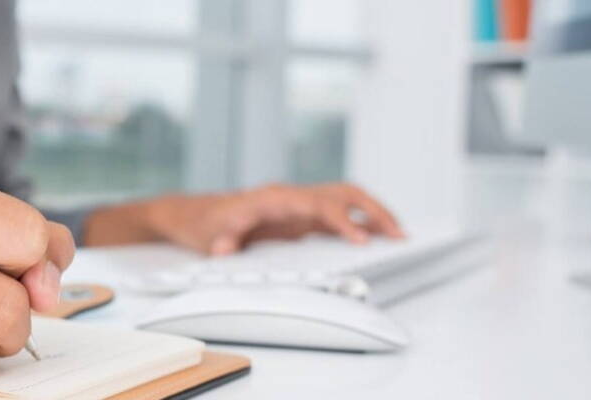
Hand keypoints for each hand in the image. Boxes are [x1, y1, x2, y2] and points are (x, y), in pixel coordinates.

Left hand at [86, 183, 401, 254]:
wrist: (190, 214)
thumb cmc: (201, 222)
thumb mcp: (206, 234)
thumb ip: (219, 240)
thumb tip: (225, 248)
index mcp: (274, 198)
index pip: (318, 205)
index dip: (342, 221)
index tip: (361, 239)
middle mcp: (290, 197)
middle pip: (343, 194)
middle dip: (374, 210)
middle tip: (399, 233)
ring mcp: (297, 206)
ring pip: (345, 200)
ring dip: (374, 213)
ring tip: (399, 234)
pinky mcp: (298, 218)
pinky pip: (336, 215)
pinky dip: (360, 223)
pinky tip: (376, 237)